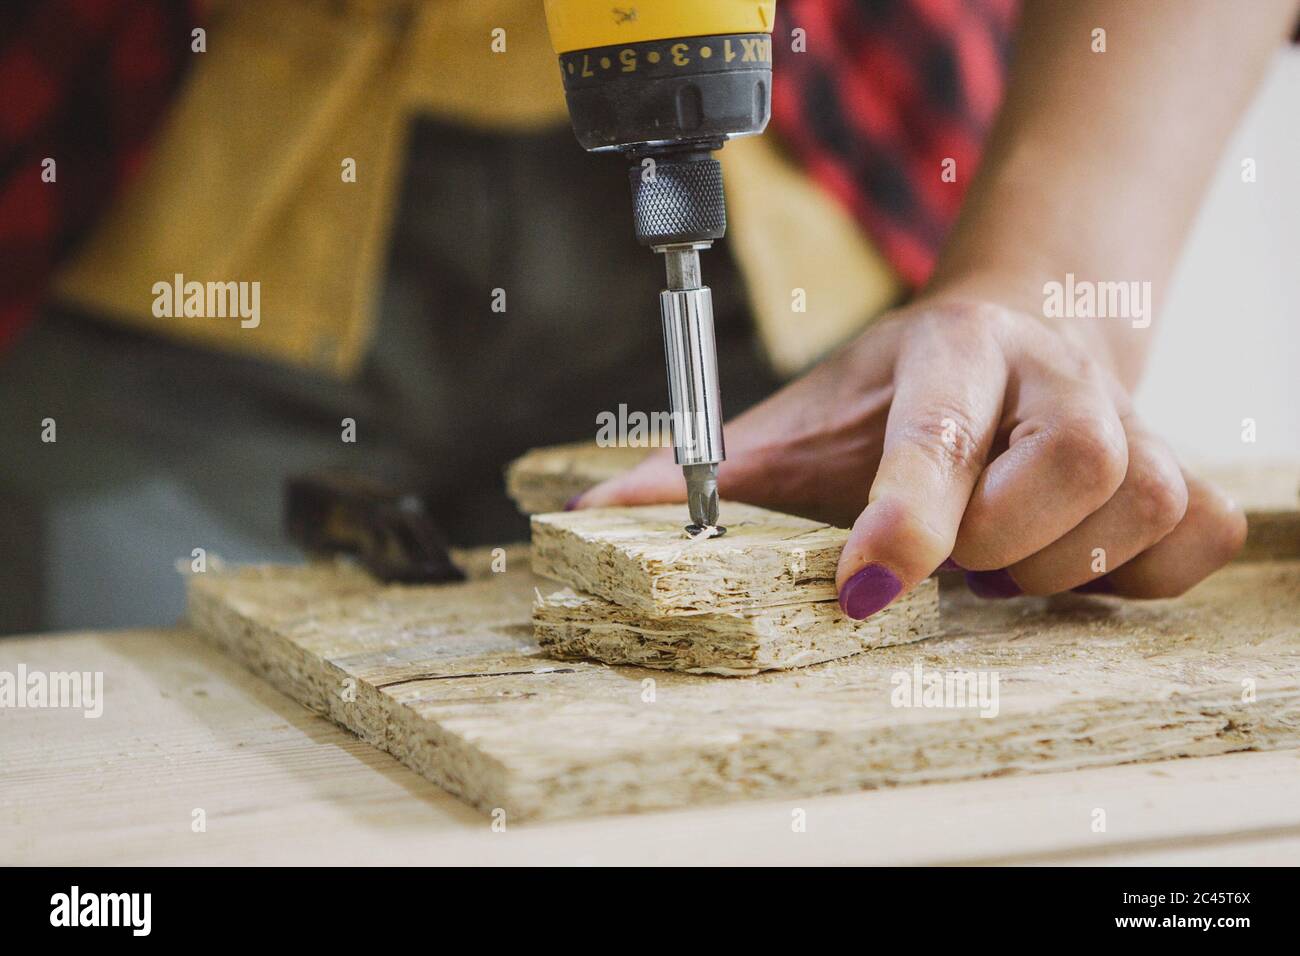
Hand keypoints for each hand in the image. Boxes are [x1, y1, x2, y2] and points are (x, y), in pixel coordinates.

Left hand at [575, 296, 1246, 618]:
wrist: (1013, 333)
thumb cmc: (893, 395)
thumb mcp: (798, 421)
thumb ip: (703, 472)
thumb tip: (587, 519)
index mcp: (949, 352)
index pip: (939, 430)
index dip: (908, 513)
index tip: (864, 588)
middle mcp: (1051, 371)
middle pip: (1073, 467)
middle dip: (1001, 542)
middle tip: (956, 554)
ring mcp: (1130, 413)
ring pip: (1138, 508)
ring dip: (1057, 565)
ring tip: (999, 552)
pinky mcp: (1178, 463)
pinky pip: (1193, 536)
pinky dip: (1134, 574)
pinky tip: (1069, 556)